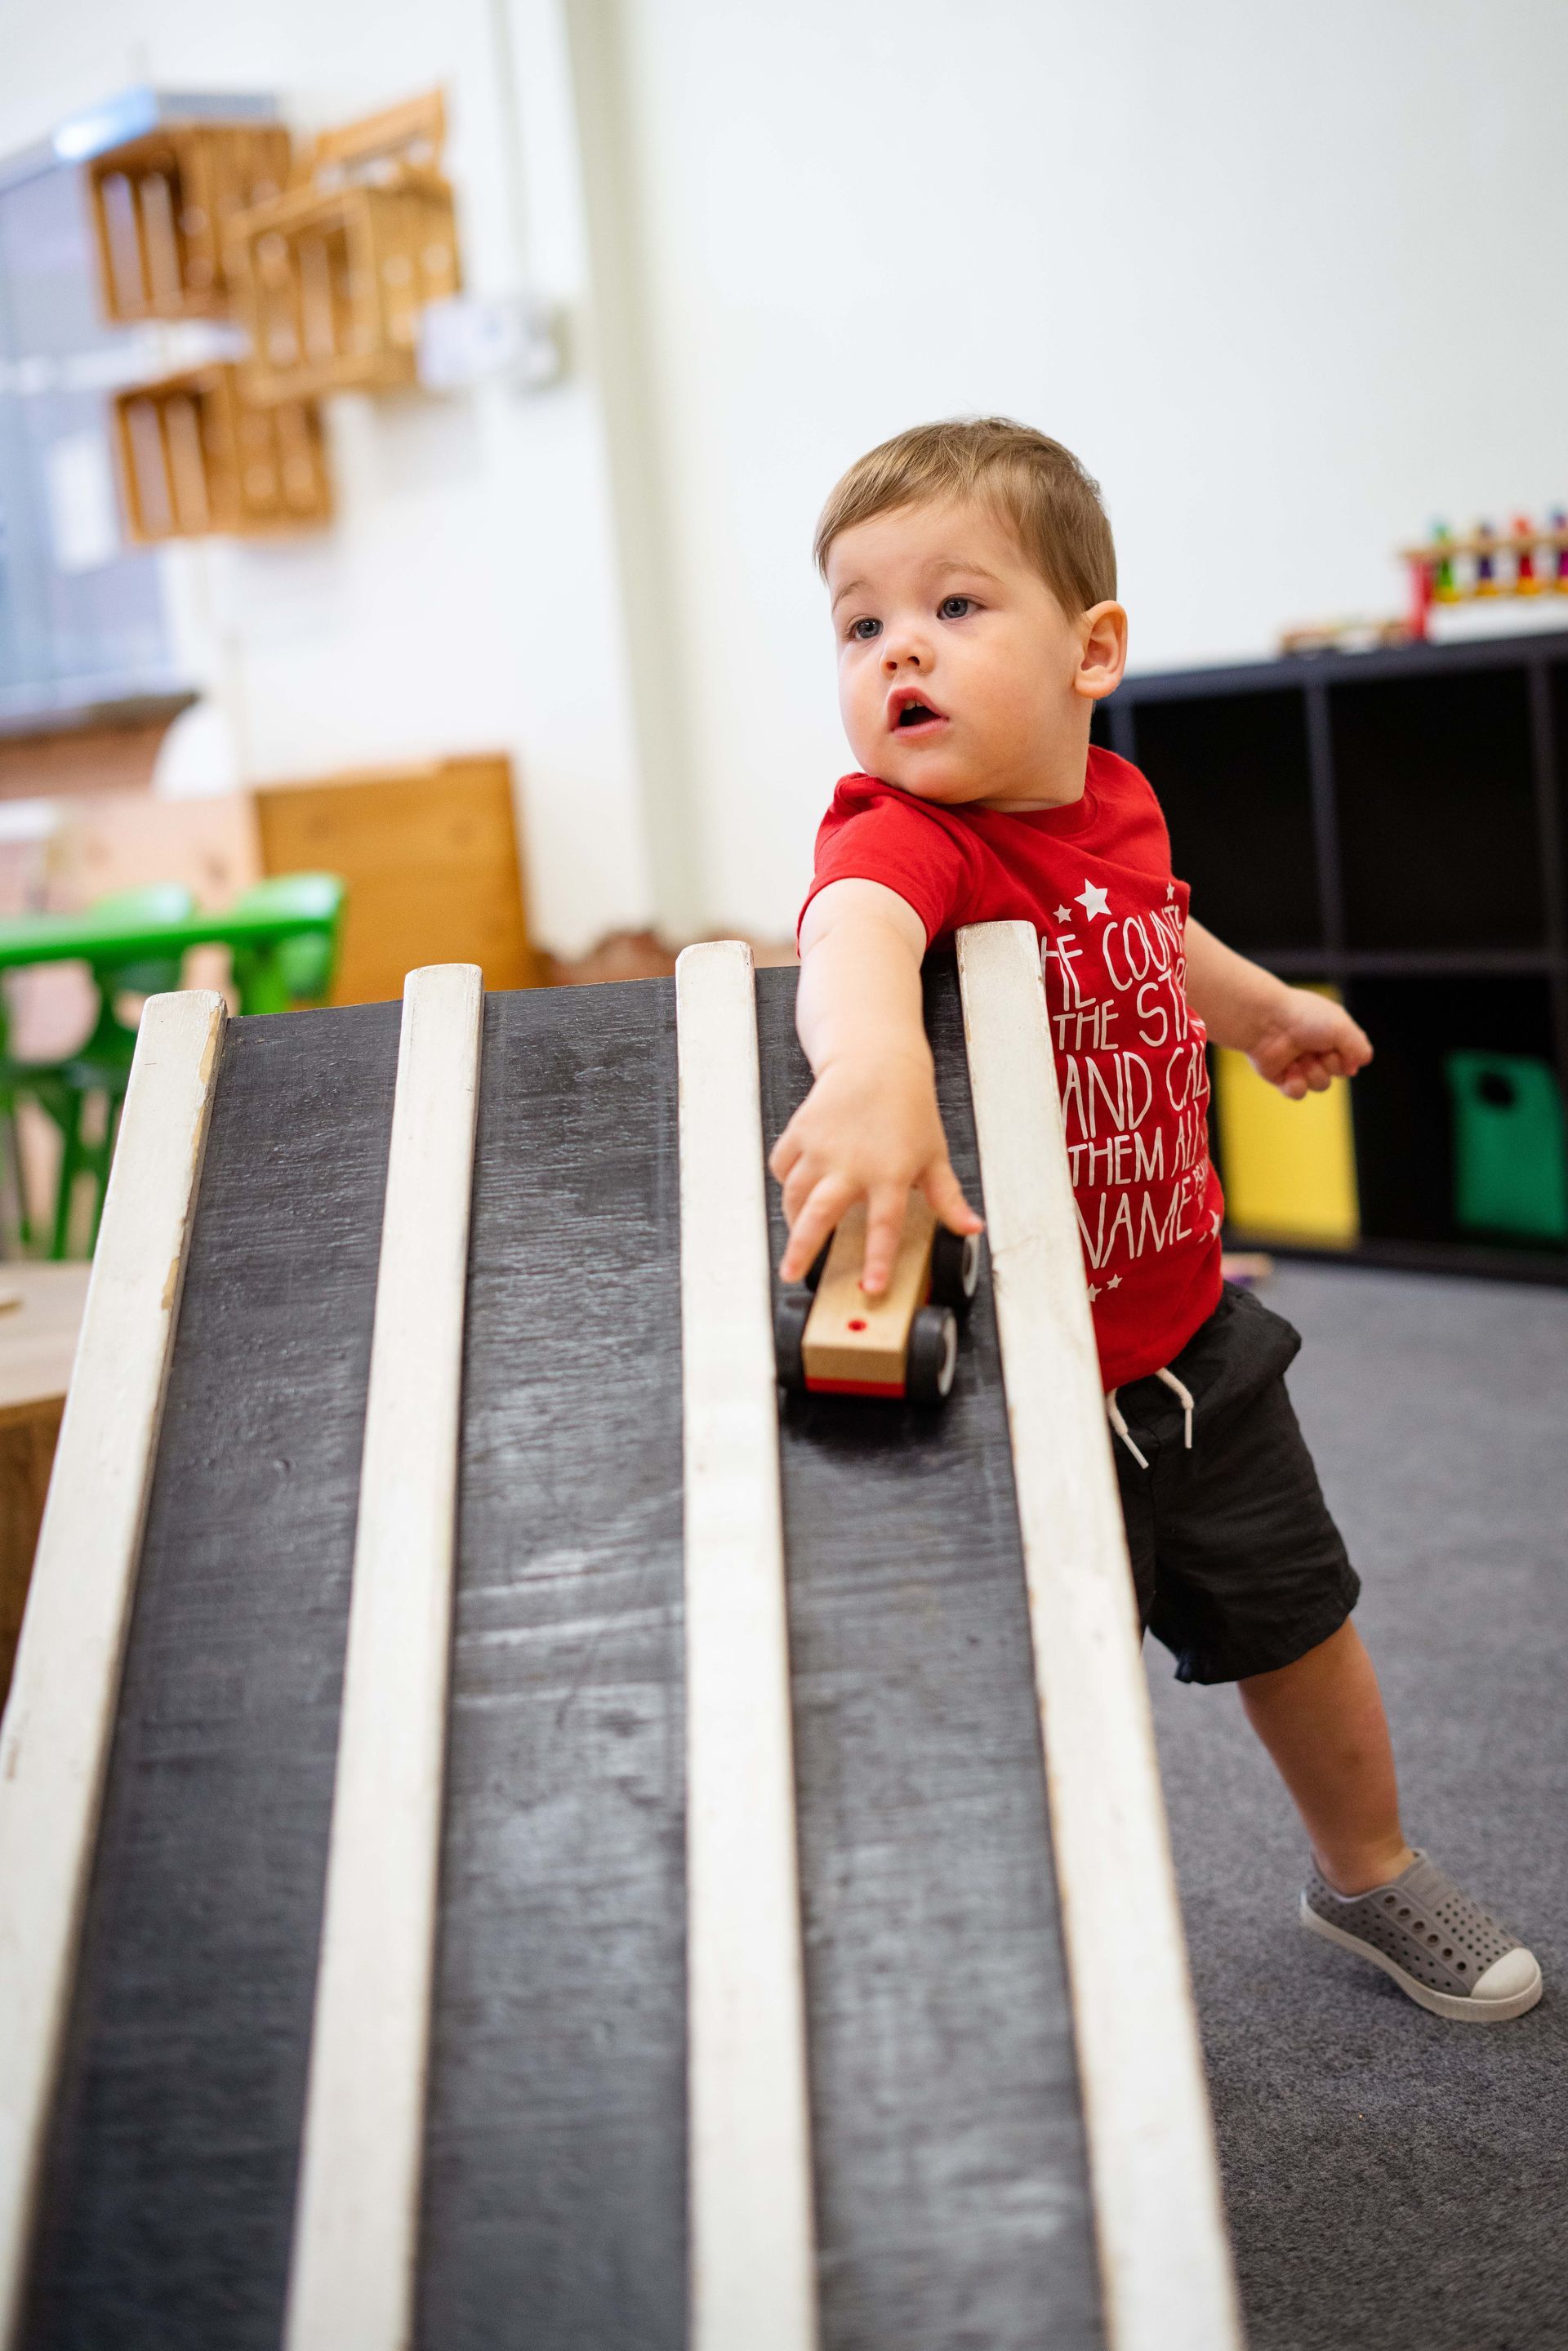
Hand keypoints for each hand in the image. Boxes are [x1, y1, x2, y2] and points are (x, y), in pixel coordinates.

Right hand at [769, 1047, 982, 1295]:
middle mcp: (851, 1163)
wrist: (876, 1061)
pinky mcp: (800, 1132)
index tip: (871, 1287)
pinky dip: (786, 1182)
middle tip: (792, 1274)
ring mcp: (821, 1147)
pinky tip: (796, 1190)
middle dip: (802, 1249)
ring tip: (796, 1237)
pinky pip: (783, 1167)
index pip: (884, 1227)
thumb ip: (948, 1198)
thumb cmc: (908, 1107)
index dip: (878, 1261)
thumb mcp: (934, 1155)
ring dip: (793, 1220)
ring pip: (796, 1195)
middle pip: (820, 1215)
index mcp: (889, 1173)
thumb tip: (970, 1229)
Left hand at [1248, 989, 1372, 1099]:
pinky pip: (1298, 1093)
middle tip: (1319, 1051)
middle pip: (1338, 1073)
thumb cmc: (1303, 1018)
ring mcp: (1299, 1063)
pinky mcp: (1281, 1076)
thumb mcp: (1341, 1027)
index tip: (1343, 1053)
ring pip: (1321, 1085)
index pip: (1352, 1056)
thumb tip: (1363, 1061)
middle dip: (1332, 1065)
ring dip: (1314, 1074)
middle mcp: (1316, 1048)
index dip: (1350, 1060)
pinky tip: (1289, 1070)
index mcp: (1332, 1032)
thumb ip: (1358, 1046)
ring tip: (1300, 1060)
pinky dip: (1296, 1085)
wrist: (1265, 1023)